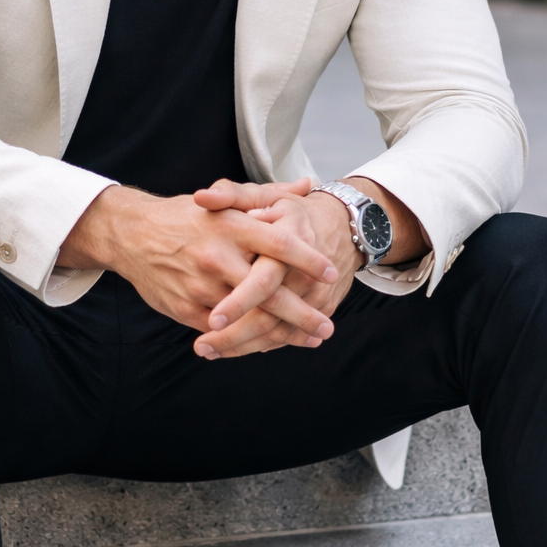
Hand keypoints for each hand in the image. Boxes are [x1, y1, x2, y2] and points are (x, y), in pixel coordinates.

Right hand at [57, 183, 339, 346]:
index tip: (330, 272)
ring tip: (309, 340)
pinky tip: (271, 343)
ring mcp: (200, 285)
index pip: (277, 243)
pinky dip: (250, 340)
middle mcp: (217, 256)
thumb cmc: (187, 216)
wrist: (131, 234)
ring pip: (248, 318)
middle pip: (267, 291)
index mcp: (230, 226)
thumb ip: (269, 195)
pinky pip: (224, 331)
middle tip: (327, 327)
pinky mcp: (186, 308)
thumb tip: (307, 184)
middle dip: (301, 313)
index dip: (307, 259)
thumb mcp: (225, 200)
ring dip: (281, 333)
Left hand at [192, 175, 429, 358]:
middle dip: (235, 335)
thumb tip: (202, 197)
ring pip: (278, 332)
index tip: (212, 320)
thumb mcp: (265, 195)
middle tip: (201, 347)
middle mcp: (304, 274)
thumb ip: (231, 195)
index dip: (240, 302)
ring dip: (243, 346)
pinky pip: (289, 333)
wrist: (345, 225)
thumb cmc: (293, 212)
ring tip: (208, 351)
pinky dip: (263, 344)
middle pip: (270, 315)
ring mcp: (315, 295)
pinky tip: (233, 349)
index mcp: (287, 243)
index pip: (265, 279)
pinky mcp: (320, 309)